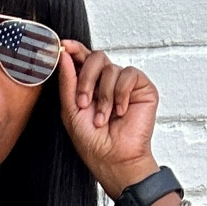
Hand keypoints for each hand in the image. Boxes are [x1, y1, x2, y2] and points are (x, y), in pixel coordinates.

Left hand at [57, 42, 160, 198]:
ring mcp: (124, 84)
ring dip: (104, 96)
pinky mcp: (142, 88)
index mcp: (89, 84)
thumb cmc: (93, 141)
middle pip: (96, 57)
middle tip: (83, 102)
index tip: (64, 46)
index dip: (75, 49)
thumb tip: (64, 54)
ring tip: (103, 118)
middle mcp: (107, 81)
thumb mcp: (71, 110)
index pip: (82, 58)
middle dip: (86, 78)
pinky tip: (121, 111)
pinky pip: (129, 75)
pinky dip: (121, 94)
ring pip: (111, 68)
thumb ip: (67, 81)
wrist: (114, 159)